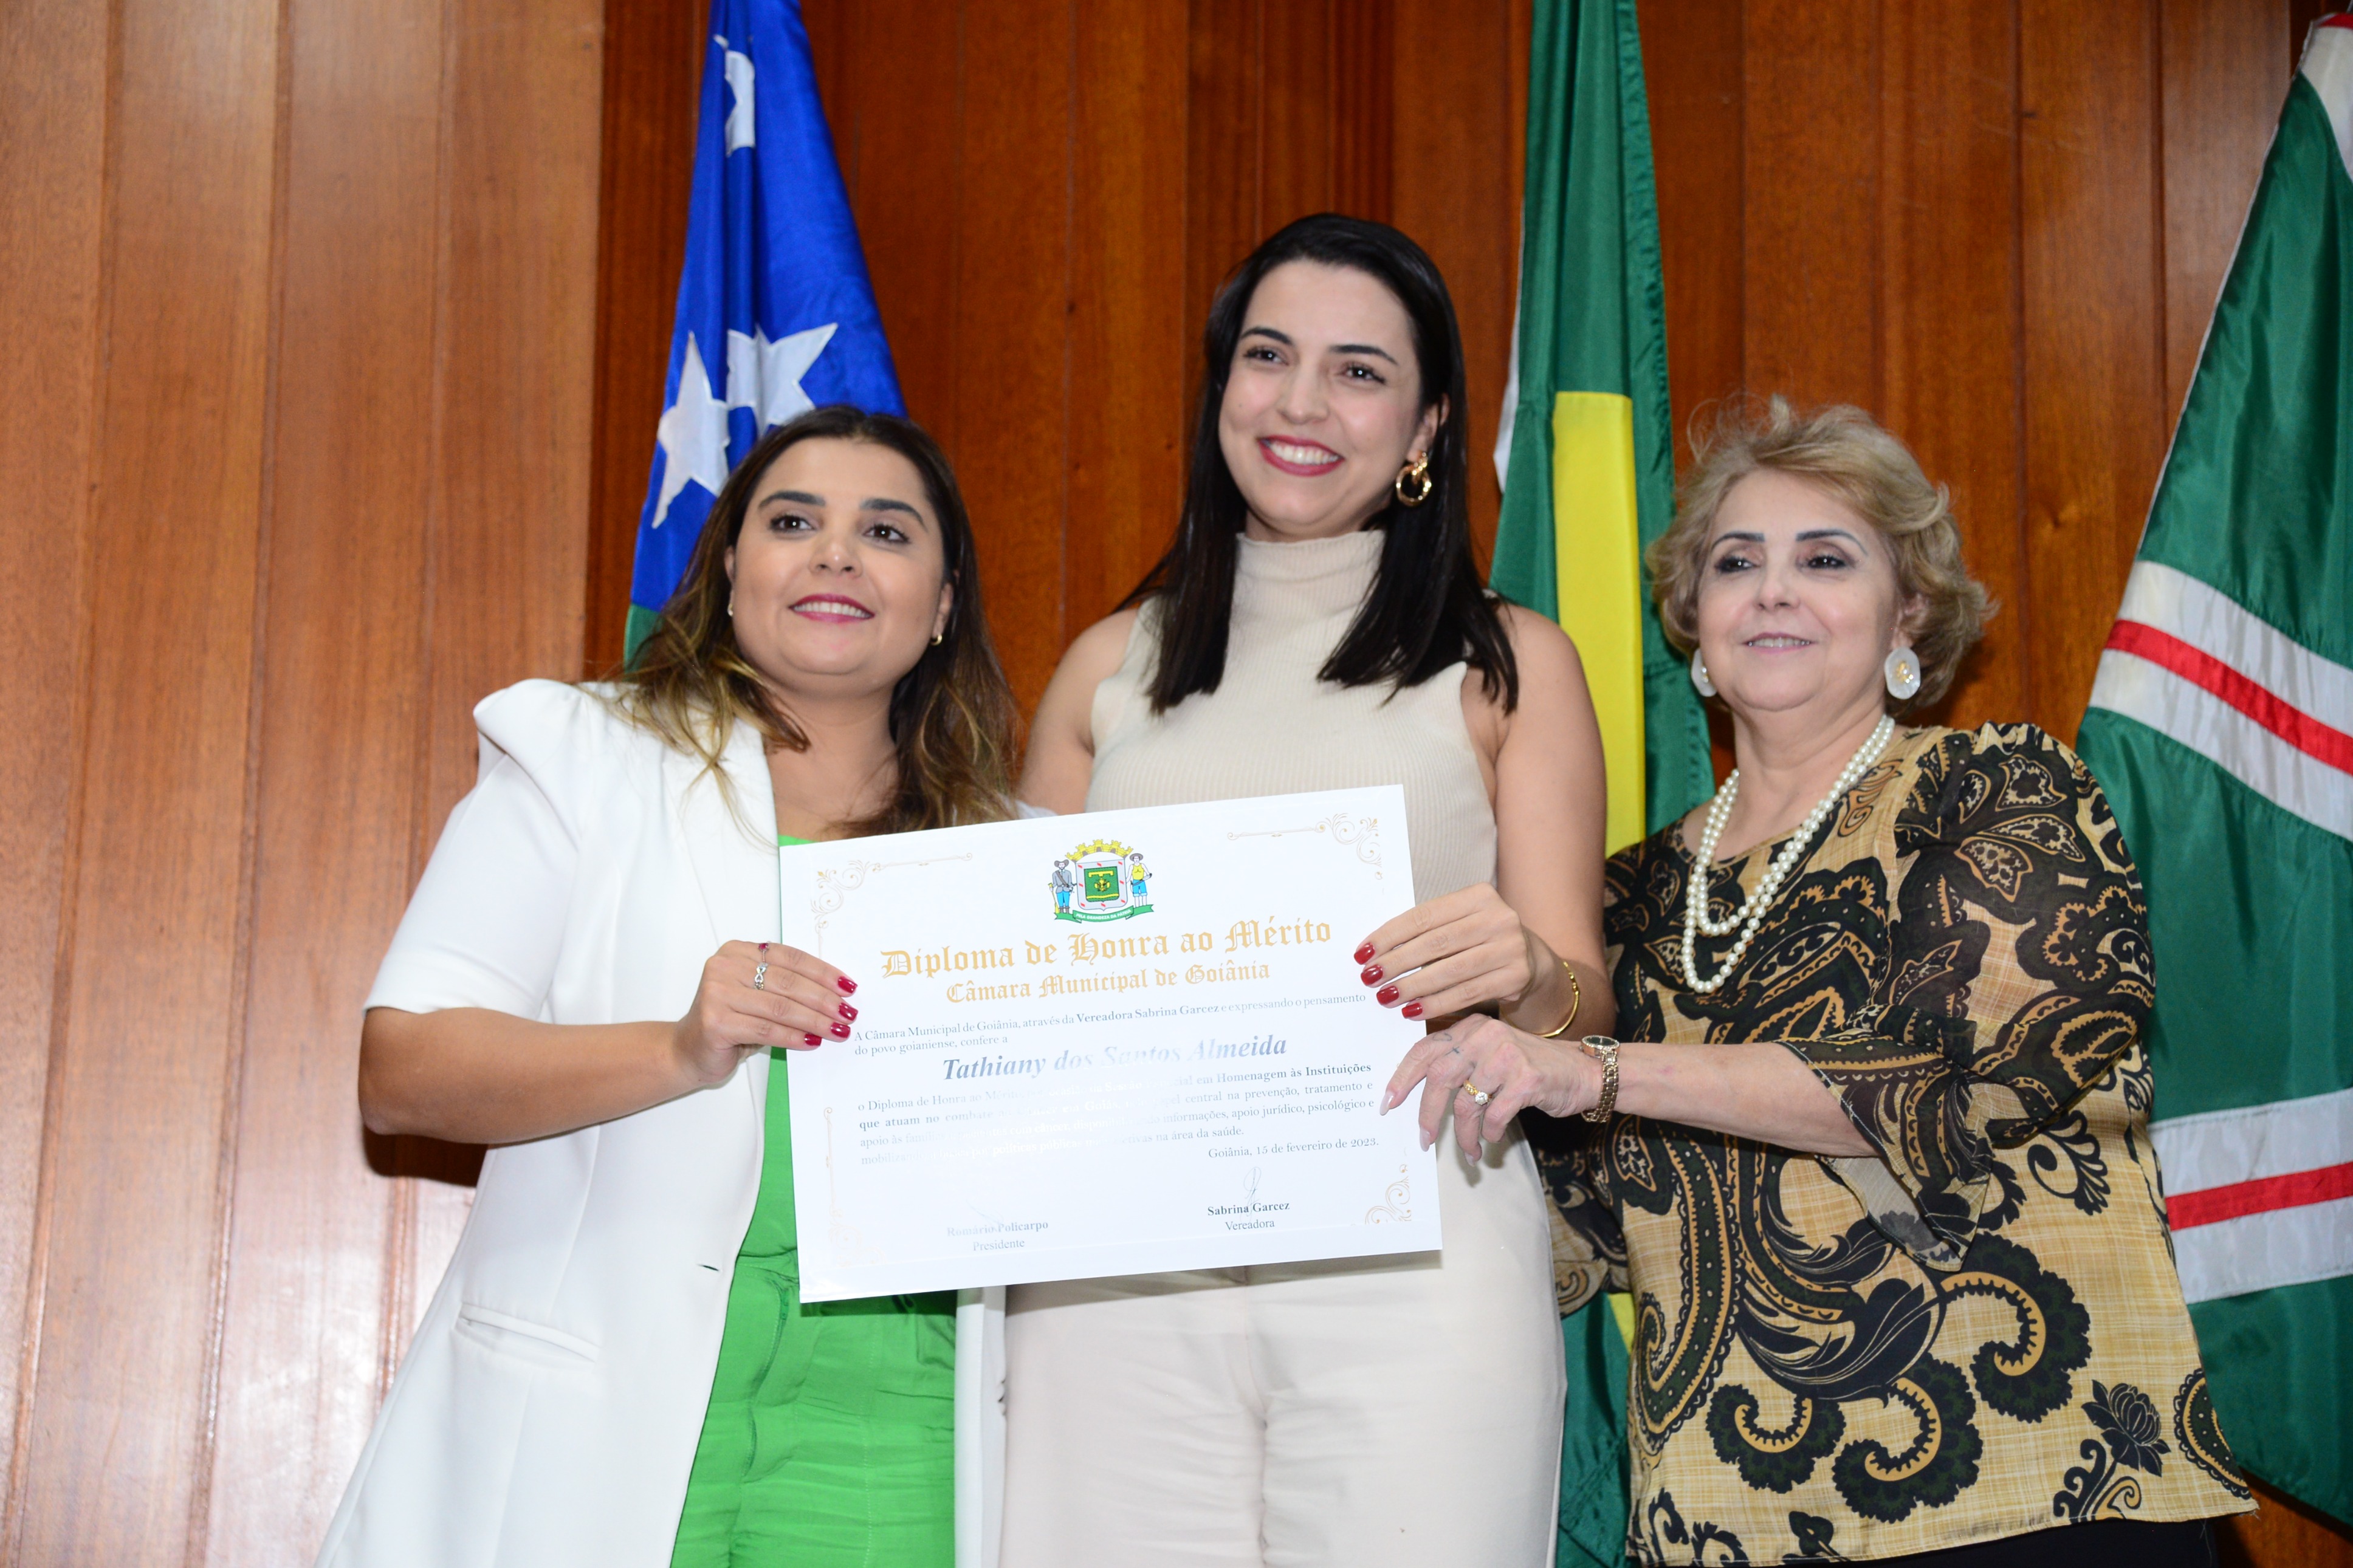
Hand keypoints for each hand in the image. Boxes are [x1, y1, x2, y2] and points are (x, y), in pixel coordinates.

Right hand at [671, 940, 859, 1085]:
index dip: (823, 972)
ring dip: (815, 1020)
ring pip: (780, 1007)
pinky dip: (793, 1037)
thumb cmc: (728, 1021)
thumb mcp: (756, 995)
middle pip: (788, 982)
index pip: (790, 957)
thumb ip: (784, 986)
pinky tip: (812, 1042)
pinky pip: (766, 1030)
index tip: (848, 986)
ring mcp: (717, 993)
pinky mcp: (715, 1022)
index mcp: (738, 951)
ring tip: (837, 1030)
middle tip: (848, 1013)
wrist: (687, 1050)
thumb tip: (836, 994)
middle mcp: (725, 967)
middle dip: (824, 999)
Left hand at [1353, 884, 1544, 1020]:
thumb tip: (1374, 953)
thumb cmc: (1479, 941)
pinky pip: (1467, 993)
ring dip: (1413, 987)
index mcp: (1478, 896)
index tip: (1362, 953)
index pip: (1423, 916)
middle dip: (1396, 963)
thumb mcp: (1460, 924)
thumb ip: (1427, 931)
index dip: (1389, 936)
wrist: (1531, 961)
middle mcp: (1498, 917)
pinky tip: (1413, 1010)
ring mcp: (1511, 947)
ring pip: (1450, 970)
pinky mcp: (1516, 977)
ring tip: (1386, 997)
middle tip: (1369, 979)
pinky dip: (1436, 1004)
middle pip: (1435, 943)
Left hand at [1381, 1015, 1598, 1157]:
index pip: (1425, 1049)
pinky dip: (1489, 1133)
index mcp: (1471, 1027)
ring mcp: (1507, 1055)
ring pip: (1467, 1103)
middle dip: (1426, 1113)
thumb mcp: (1490, 1055)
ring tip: (1469, 1151)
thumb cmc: (1529, 1068)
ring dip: (1462, 1134)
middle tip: (1423, 1140)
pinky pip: (1494, 1115)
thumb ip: (1459, 1064)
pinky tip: (1491, 1139)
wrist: (1583, 1071)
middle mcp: (1486, 1035)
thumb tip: (1417, 1097)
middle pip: (1440, 1077)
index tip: (1387, 1103)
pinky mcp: (1527, 1078)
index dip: (1402, 1077)